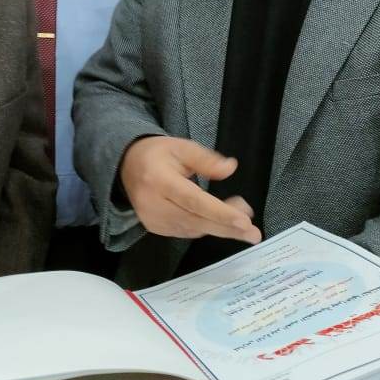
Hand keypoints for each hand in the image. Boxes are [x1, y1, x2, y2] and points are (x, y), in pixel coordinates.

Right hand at [119, 136, 261, 242]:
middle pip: (196, 220)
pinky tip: (222, 222)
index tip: (244, 220)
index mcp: (159, 180)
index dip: (219, 212)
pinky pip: (187, 232)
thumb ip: (205, 159)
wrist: (126, 167)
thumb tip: (230, 168)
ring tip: (244, 224)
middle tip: (253, 233)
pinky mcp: (155, 228)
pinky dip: (207, 227)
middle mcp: (153, 204)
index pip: (193, 200)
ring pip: (193, 229)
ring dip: (221, 227)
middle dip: (227, 227)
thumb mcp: (181, 147)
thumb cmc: (157, 155)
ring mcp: (153, 220)